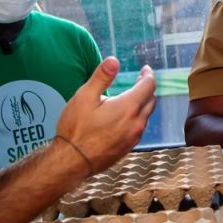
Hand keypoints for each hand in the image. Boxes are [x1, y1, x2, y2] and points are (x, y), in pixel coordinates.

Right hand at [54, 57, 156, 171]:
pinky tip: (124, 116)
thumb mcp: (85, 97)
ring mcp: (133, 137)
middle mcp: (136, 123)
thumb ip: (101, 77)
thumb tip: (113, 60)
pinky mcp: (128, 147)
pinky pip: (139, 128)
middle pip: (151, 100)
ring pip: (146, 115)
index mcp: (128, 107)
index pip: (148, 86)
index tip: (144, 69)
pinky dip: (137, 117)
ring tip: (131, 96)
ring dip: (143, 103)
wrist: (71, 162)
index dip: (148, 75)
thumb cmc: (76, 129)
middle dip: (147, 88)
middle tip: (139, 80)